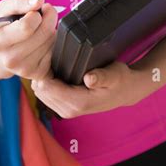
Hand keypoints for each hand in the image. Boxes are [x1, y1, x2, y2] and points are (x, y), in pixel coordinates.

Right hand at [0, 0, 57, 80]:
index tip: (34, 13)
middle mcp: (10, 60)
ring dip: (51, 31)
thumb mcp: (6, 9)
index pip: (27, 26)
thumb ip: (21, 1)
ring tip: (40, 31)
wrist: (1, 54)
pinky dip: (54, 44)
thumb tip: (38, 1)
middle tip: (42, 18)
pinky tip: (43, 42)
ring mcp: (25, 70)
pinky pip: (57, 53)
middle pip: (44, 33)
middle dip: (47, 20)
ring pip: (52, 42)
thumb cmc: (5, 27)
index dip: (36, 14)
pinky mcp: (39, 74)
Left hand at [31, 60, 148, 118]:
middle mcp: (69, 110)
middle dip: (42, 73)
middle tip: (49, 55)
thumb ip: (101, 77)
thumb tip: (89, 79)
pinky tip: (55, 71)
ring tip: (52, 62)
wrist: (125, 92)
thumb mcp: (114, 74)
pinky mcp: (64, 107)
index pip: (47, 87)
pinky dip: (47, 82)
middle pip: (40, 90)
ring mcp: (66, 110)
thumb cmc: (119, 80)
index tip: (49, 55)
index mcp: (79, 103)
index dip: (44, 70)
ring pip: (41, 92)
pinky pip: (46, 94)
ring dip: (43, 77)